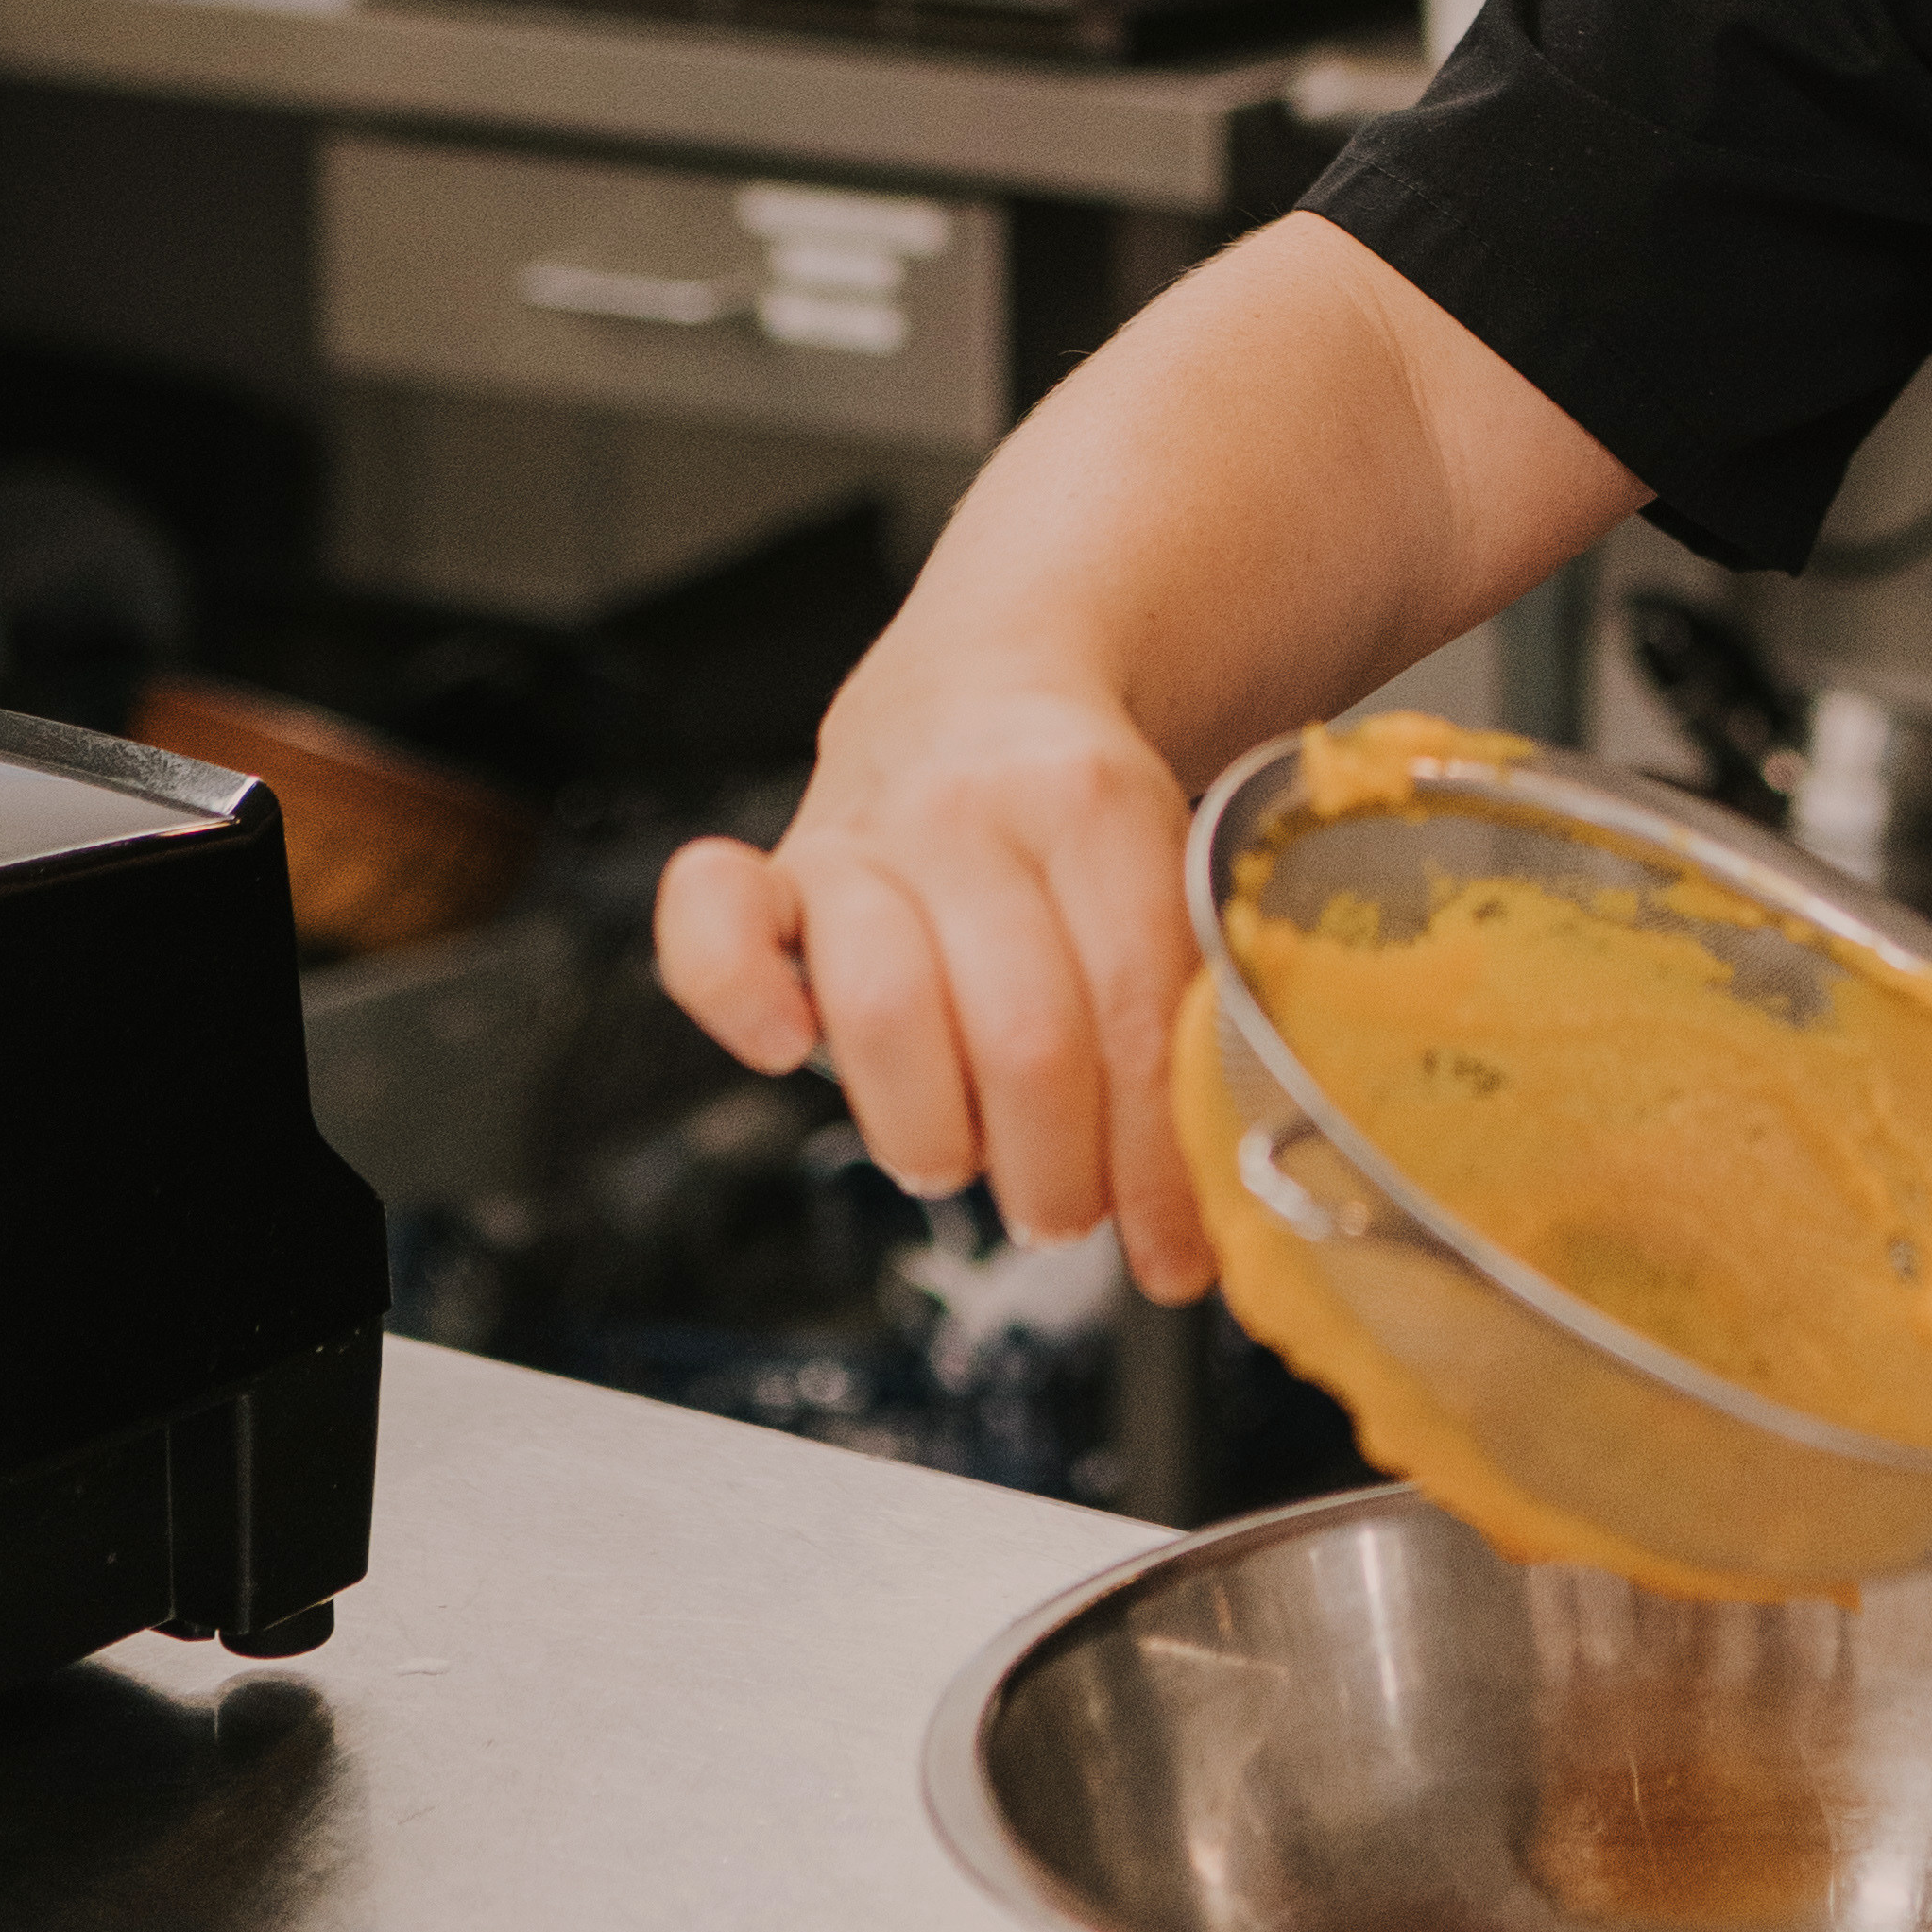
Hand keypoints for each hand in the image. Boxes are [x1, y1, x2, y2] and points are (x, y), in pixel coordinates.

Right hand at [655, 666, 1211, 1297]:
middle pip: (1025, 1037)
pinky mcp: (773, 864)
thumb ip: (1190, 1008)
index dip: (1159, 1162)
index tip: (1176, 1252)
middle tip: (1069, 1215)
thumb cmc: (1081, 812)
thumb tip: (1217, 1204)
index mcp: (1100, 807)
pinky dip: (738, 1003)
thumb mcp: (1167, 872)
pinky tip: (785, 1055)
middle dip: (1057, 1173)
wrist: (981, 679)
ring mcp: (864, 835)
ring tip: (961, 1165)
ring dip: (933, 1136)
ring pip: (889, 1012)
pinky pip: (713, 928)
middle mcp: (974, 813)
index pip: (1141, 1017)